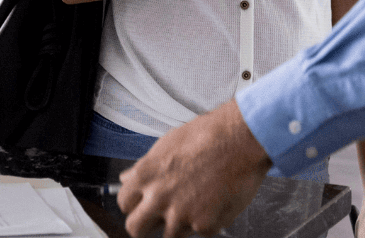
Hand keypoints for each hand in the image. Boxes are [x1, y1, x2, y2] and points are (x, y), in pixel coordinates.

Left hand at [118, 99, 270, 237]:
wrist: (240, 141)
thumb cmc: (207, 136)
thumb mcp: (167, 144)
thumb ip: (146, 167)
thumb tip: (128, 178)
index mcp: (145, 176)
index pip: (124, 203)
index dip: (134, 204)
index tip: (141, 204)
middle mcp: (158, 199)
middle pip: (135, 229)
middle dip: (145, 225)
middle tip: (158, 218)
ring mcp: (181, 216)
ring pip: (169, 234)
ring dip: (179, 223)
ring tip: (196, 200)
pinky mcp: (204, 226)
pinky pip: (199, 232)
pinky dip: (206, 221)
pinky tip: (213, 201)